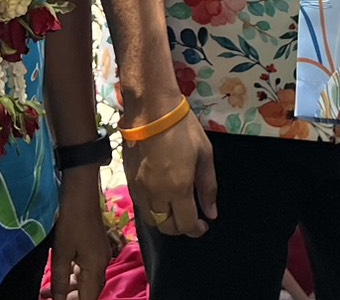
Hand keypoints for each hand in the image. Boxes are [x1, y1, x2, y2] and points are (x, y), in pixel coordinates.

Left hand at [47, 168, 111, 299]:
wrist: (81, 192)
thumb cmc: (70, 222)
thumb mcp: (61, 253)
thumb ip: (60, 281)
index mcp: (96, 268)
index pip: (89, 298)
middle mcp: (103, 263)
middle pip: (91, 291)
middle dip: (74, 298)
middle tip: (53, 299)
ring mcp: (101, 254)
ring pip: (89, 280)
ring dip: (73, 288)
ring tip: (52, 292)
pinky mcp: (96, 246)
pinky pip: (88, 269)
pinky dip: (76, 276)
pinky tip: (63, 275)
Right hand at [122, 111, 217, 237]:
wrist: (151, 109)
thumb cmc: (183, 128)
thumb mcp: (204, 154)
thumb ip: (208, 187)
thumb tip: (211, 212)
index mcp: (177, 188)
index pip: (185, 224)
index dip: (196, 230)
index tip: (203, 226)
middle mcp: (155, 194)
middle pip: (165, 227)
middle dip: (180, 228)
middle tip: (190, 218)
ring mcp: (138, 188)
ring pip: (150, 219)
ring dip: (164, 220)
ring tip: (176, 208)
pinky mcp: (128, 180)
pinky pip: (140, 205)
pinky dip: (152, 208)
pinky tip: (161, 197)